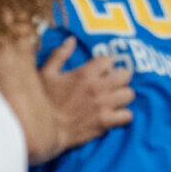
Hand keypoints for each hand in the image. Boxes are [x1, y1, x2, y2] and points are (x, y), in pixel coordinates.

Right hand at [40, 38, 131, 154]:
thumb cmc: (41, 101)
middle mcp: (99, 87)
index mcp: (85, 74)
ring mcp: (104, 106)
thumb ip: (59, 55)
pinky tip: (112, 115)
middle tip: (108, 84)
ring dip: (121, 95)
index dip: (103, 65)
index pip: (109, 60)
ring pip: (129, 94)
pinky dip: (122, 115)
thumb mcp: (45, 74)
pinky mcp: (105, 122)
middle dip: (117, 77)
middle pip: (125, 75)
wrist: (41, 131)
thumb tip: (71, 40)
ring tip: (111, 99)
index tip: (96, 72)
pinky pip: (127, 116)